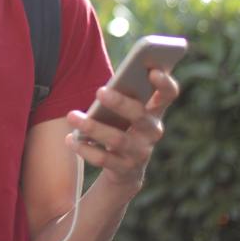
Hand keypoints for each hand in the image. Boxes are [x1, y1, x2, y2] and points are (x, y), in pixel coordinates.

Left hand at [65, 68, 179, 192]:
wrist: (126, 170)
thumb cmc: (123, 126)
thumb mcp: (126, 111)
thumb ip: (123, 95)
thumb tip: (103, 87)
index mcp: (155, 111)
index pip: (168, 94)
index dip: (164, 83)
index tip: (152, 71)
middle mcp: (152, 131)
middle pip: (139, 115)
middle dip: (120, 102)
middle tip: (100, 91)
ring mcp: (141, 152)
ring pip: (117, 139)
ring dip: (93, 126)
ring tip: (71, 116)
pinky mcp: (125, 169)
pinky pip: (103, 159)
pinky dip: (84, 148)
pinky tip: (71, 138)